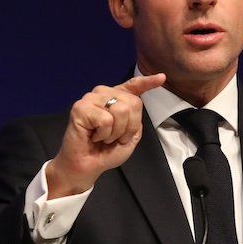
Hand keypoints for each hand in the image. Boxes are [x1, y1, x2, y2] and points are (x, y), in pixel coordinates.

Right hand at [46, 73, 166, 197]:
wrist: (88, 166)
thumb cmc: (107, 151)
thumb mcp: (130, 136)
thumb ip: (135, 119)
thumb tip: (136, 102)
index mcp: (116, 99)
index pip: (134, 86)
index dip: (148, 82)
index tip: (162, 77)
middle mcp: (104, 94)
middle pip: (133, 102)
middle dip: (129, 127)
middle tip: (115, 138)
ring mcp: (91, 99)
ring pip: (120, 109)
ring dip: (116, 132)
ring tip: (103, 137)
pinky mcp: (80, 107)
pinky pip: (105, 119)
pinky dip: (104, 134)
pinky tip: (93, 136)